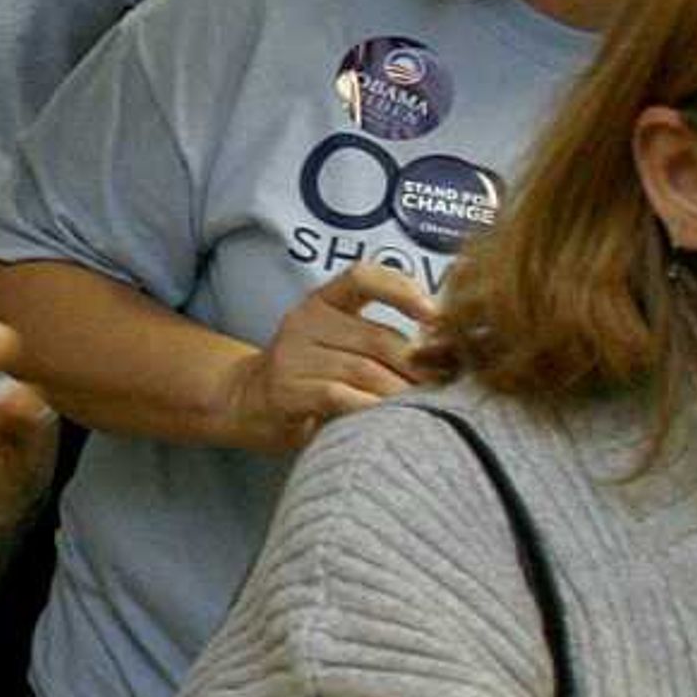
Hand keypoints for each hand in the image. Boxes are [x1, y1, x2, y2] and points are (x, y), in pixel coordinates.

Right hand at [223, 259, 439, 450]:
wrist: (248, 400)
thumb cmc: (312, 373)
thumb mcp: (339, 341)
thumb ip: (380, 338)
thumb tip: (447, 347)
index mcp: (323, 301)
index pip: (363, 277)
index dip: (402, 290)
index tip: (435, 315)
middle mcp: (305, 321)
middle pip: (379, 338)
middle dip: (420, 366)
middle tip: (443, 386)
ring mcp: (293, 355)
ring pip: (366, 371)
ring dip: (401, 393)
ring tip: (422, 408)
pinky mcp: (287, 390)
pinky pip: (342, 397)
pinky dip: (372, 409)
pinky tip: (386, 419)